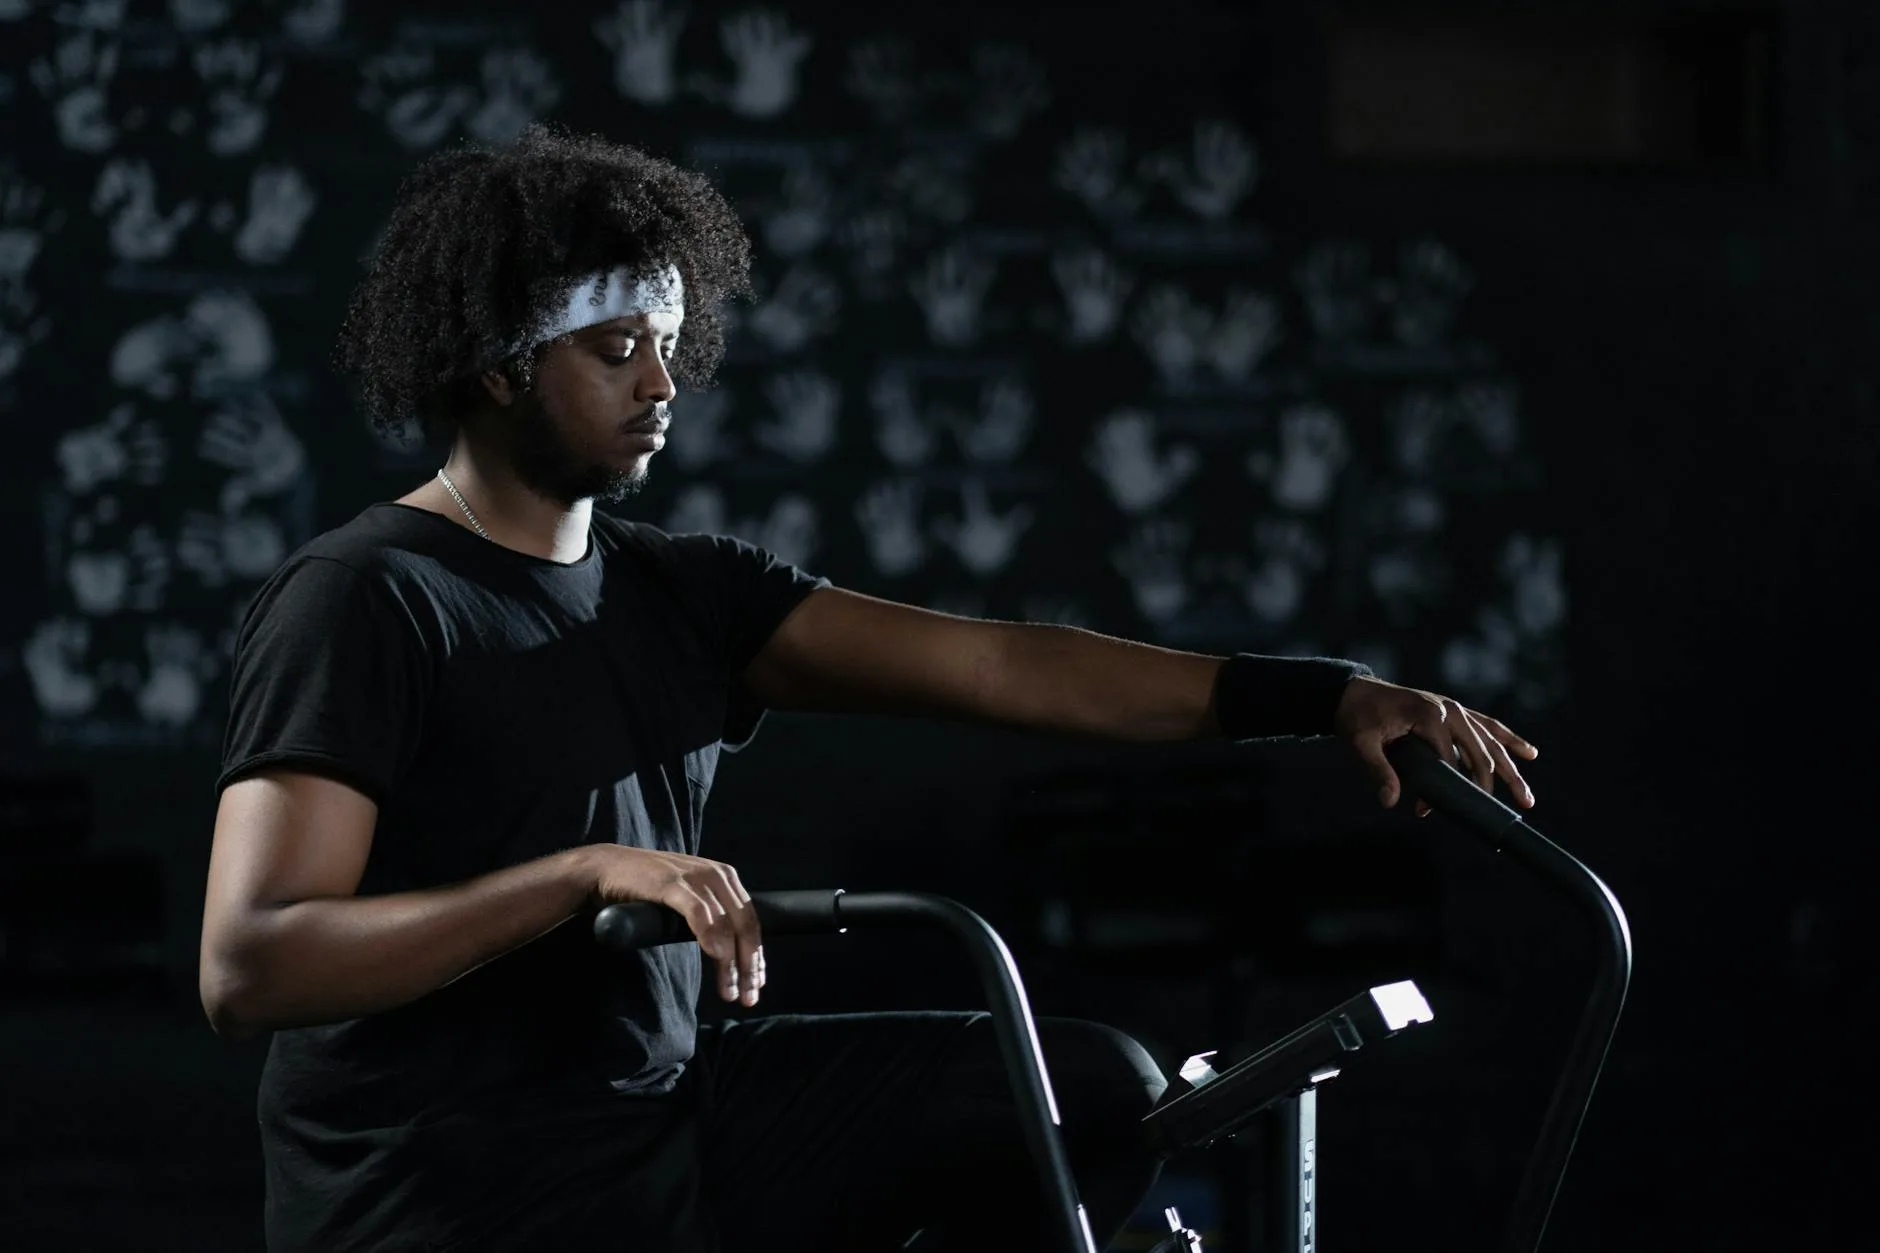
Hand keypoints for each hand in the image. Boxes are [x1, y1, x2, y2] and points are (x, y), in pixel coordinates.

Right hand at [585, 845, 764, 1006]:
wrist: (607, 869)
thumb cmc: (648, 887)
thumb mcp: (690, 897)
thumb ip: (711, 914)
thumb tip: (732, 949)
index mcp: (725, 877)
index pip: (751, 921)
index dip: (756, 956)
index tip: (756, 985)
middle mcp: (717, 875)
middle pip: (744, 925)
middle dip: (749, 965)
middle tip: (748, 998)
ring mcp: (695, 878)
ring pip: (725, 924)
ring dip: (730, 962)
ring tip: (730, 991)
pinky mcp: (672, 884)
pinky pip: (698, 912)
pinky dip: (710, 935)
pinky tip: (717, 957)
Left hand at [1333, 675, 1536, 812]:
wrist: (1352, 692)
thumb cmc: (1357, 718)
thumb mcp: (1361, 744)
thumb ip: (1378, 771)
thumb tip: (1390, 801)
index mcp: (1430, 716)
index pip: (1448, 762)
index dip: (1443, 790)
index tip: (1423, 810)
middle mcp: (1449, 710)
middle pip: (1482, 752)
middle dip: (1497, 784)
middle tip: (1514, 810)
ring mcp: (1454, 708)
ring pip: (1491, 741)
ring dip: (1512, 768)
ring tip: (1527, 797)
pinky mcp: (1453, 710)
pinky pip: (1486, 725)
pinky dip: (1507, 739)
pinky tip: (1528, 753)